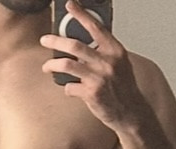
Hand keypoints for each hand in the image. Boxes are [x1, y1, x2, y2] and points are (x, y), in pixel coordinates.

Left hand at [39, 1, 149, 131]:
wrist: (130, 112)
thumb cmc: (123, 88)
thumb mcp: (119, 63)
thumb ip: (103, 52)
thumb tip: (82, 43)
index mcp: (115, 51)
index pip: (95, 27)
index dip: (81, 14)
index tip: (70, 5)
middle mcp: (107, 62)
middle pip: (74, 45)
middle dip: (55, 40)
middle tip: (45, 39)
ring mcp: (99, 78)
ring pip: (66, 65)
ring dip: (52, 64)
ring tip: (47, 66)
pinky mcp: (91, 94)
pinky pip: (70, 87)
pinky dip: (67, 88)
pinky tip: (70, 89)